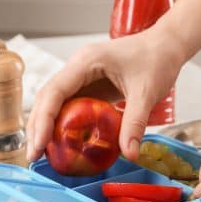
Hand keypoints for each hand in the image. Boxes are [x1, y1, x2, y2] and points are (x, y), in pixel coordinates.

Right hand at [26, 26, 185, 161]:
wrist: (166, 45)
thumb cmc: (157, 60)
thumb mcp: (147, 93)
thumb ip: (134, 123)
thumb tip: (129, 154)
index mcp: (86, 62)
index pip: (54, 92)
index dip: (43, 120)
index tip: (38, 145)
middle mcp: (78, 67)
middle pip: (48, 98)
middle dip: (38, 127)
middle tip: (34, 156)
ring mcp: (82, 75)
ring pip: (56, 102)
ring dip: (47, 126)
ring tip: (43, 153)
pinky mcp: (90, 84)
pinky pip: (71, 105)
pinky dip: (64, 123)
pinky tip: (64, 142)